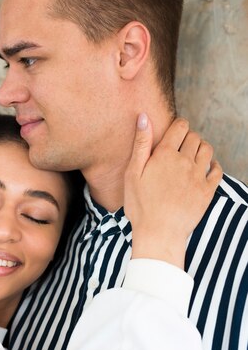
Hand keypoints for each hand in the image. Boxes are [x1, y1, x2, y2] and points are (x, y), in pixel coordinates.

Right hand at [124, 114, 222, 268]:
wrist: (158, 232)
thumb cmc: (140, 204)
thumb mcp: (132, 173)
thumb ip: (141, 144)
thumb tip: (144, 117)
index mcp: (165, 155)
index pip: (180, 127)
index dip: (178, 126)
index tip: (174, 131)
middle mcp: (185, 161)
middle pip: (194, 137)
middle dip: (188, 137)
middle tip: (179, 146)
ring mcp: (198, 176)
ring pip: (207, 150)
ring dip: (201, 148)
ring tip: (191, 155)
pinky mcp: (207, 190)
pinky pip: (217, 170)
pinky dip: (213, 165)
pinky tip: (204, 169)